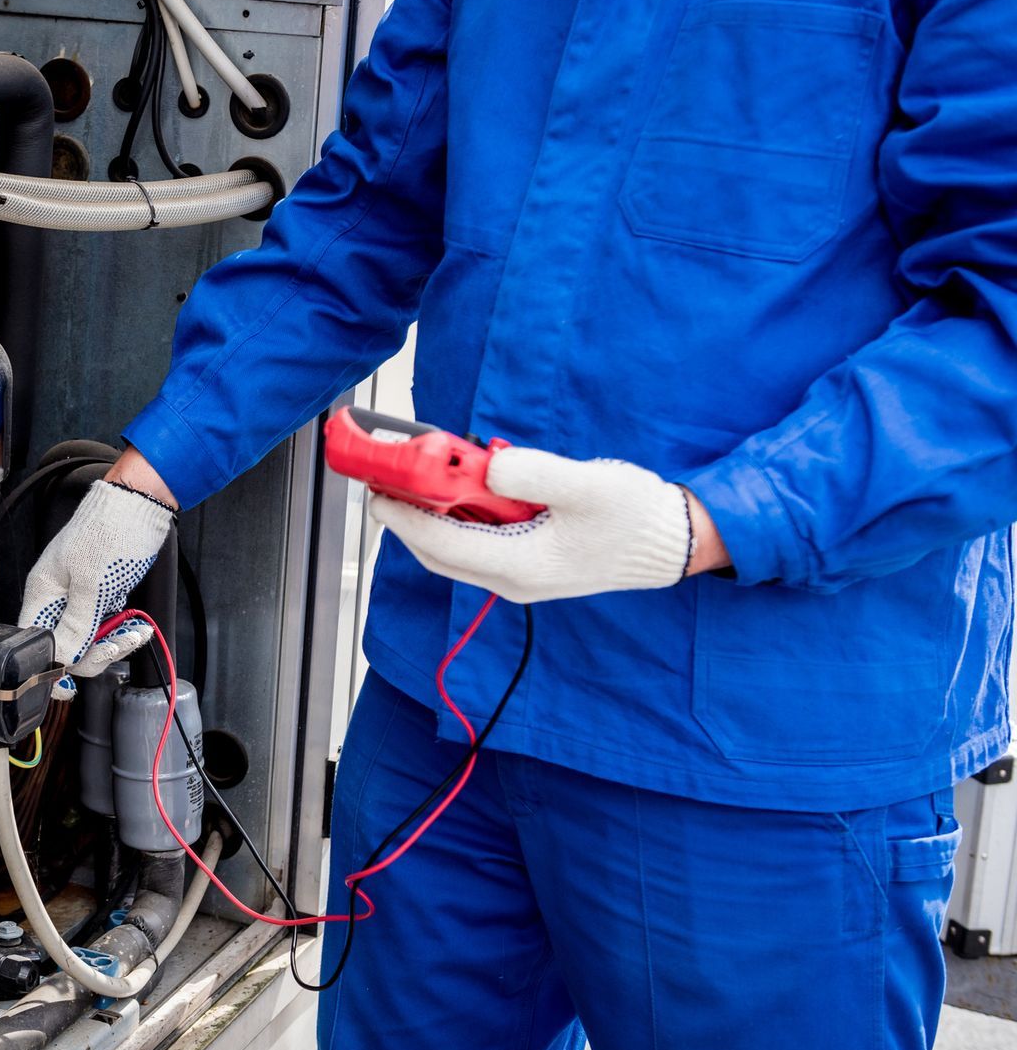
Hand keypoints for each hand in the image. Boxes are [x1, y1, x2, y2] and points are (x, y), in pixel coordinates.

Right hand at [17, 476, 174, 694]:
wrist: (140, 503)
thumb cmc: (112, 531)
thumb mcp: (93, 586)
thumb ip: (77, 626)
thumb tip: (62, 659)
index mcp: (44, 592)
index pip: (36, 641)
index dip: (53, 663)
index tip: (73, 678)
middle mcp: (58, 597)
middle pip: (65, 645)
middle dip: (94, 653)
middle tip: (116, 645)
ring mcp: (80, 595)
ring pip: (89, 638)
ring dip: (114, 642)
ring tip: (134, 633)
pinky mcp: (101, 593)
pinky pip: (105, 624)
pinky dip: (122, 630)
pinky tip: (137, 626)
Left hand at [365, 447, 728, 603]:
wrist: (674, 543)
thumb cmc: (636, 515)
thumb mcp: (588, 484)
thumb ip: (534, 475)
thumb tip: (487, 469)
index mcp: (521, 565)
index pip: (439, 542)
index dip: (401, 515)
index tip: (375, 488)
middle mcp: (512, 580)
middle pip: (436, 552)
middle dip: (404, 519)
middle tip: (383, 480)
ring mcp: (519, 578)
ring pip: (453, 552)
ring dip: (429, 520)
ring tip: (413, 481)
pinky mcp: (528, 567)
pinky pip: (475, 547)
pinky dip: (457, 522)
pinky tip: (460, 491)